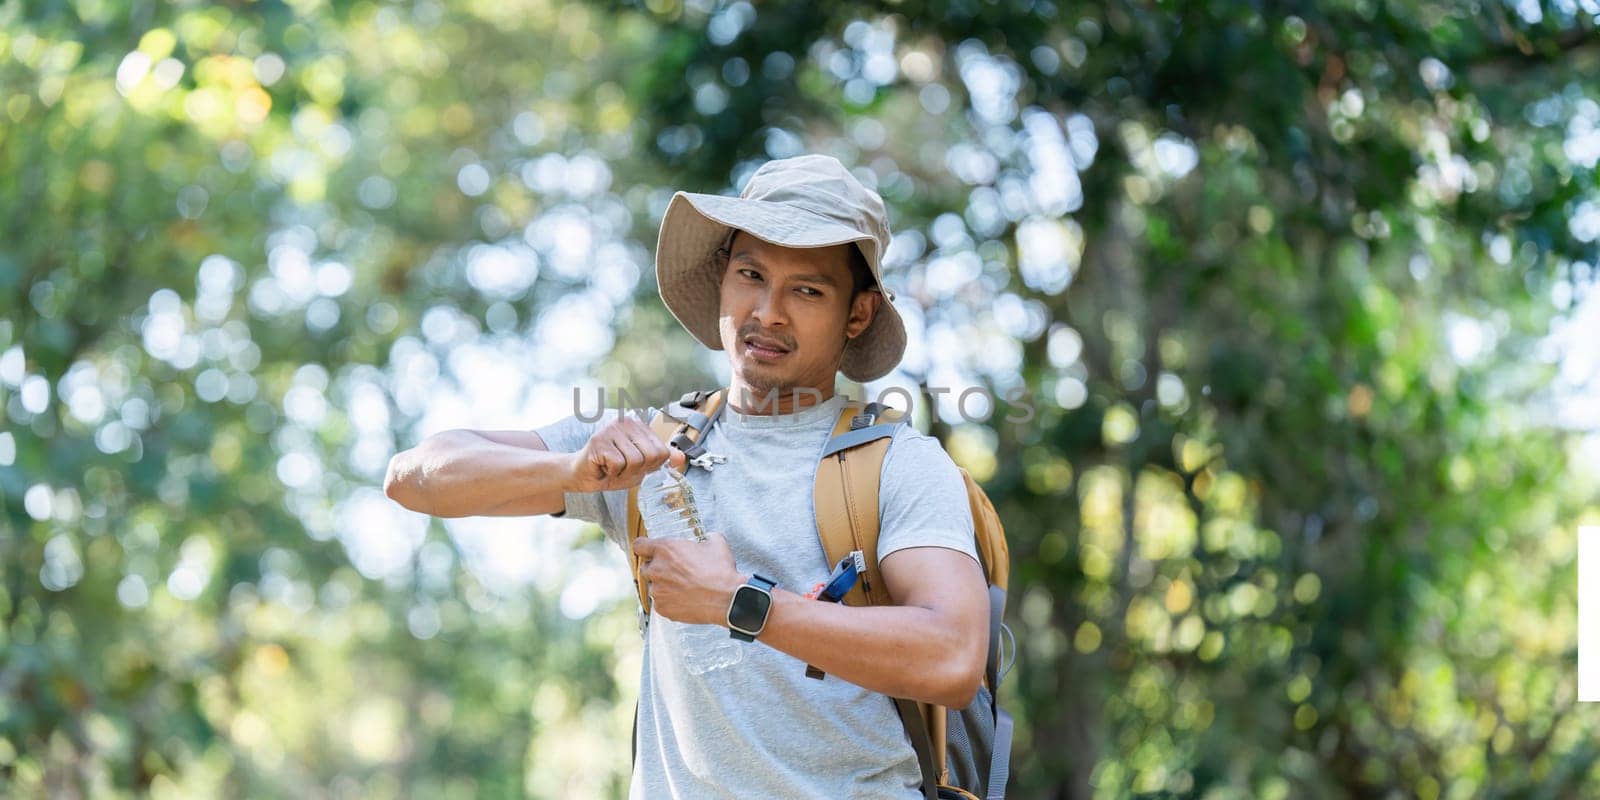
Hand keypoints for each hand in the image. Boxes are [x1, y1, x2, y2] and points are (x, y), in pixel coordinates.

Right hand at [566, 414, 686, 492]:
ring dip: (624, 472)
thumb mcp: (642, 466)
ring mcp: (611, 429)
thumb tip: (682, 457)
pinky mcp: (599, 440)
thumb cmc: (612, 469)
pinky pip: (618, 464)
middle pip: (651, 455)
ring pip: (635, 460)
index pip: (662, 450)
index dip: (651, 465)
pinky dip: (612, 472)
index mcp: (639, 426)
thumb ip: (661, 459)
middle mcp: (626, 422)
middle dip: (638, 470)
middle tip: (622, 468)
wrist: (583, 476)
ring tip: (612, 467)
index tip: (635, 465)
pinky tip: (603, 467)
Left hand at [632, 531, 743, 625]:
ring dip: (664, 586)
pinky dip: (670, 601)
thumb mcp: (716, 543)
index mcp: (665, 549)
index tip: (648, 551)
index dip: (644, 548)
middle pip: (646, 567)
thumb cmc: (720, 571)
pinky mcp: (662, 608)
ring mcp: (657, 590)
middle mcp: (656, 569)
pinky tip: (685, 599)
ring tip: (683, 588)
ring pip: (654, 587)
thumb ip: (706, 538)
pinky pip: (661, 603)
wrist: (727, 599)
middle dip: (658, 569)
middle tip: (674, 572)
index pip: (639, 545)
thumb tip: (708, 538)